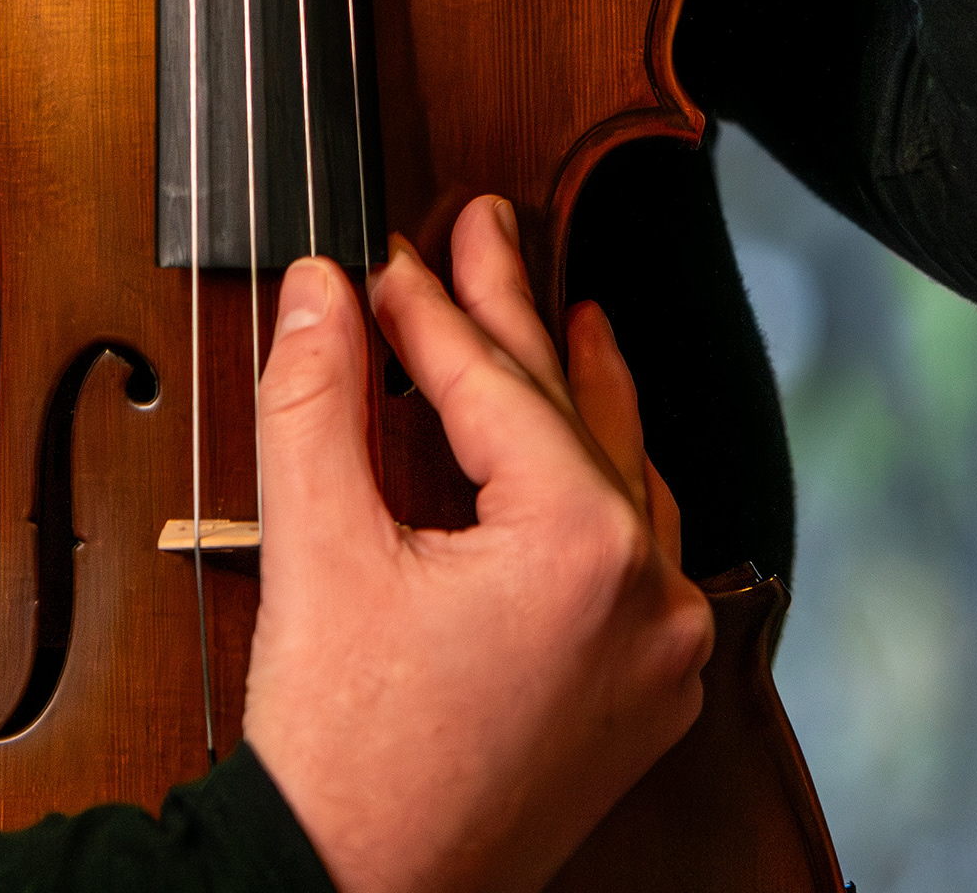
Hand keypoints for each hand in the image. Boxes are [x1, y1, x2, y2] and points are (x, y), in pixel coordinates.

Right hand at [242, 197, 712, 892]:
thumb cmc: (343, 752)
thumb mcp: (316, 545)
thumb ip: (317, 392)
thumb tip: (323, 284)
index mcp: (583, 547)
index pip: (494, 384)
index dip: (427, 305)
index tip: (384, 252)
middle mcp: (649, 593)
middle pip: (568, 414)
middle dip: (514, 315)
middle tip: (489, 226)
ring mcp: (660, 653)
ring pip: (622, 477)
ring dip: (577, 392)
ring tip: (563, 313)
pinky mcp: (644, 697)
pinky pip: (641, 554)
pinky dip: (599, 485)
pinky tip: (581, 444)